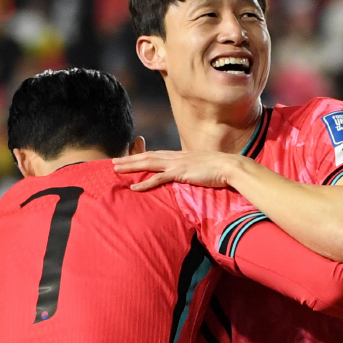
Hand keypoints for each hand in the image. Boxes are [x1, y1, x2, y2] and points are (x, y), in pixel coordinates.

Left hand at [112, 150, 235, 190]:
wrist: (229, 166)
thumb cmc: (219, 169)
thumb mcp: (201, 167)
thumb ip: (191, 169)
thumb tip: (188, 174)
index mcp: (179, 156)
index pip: (155, 154)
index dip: (140, 156)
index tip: (128, 158)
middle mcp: (175, 157)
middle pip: (147, 156)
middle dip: (129, 159)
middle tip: (113, 162)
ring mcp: (177, 164)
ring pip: (148, 164)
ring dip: (131, 167)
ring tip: (116, 169)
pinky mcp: (180, 173)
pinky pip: (158, 178)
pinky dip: (145, 183)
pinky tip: (134, 187)